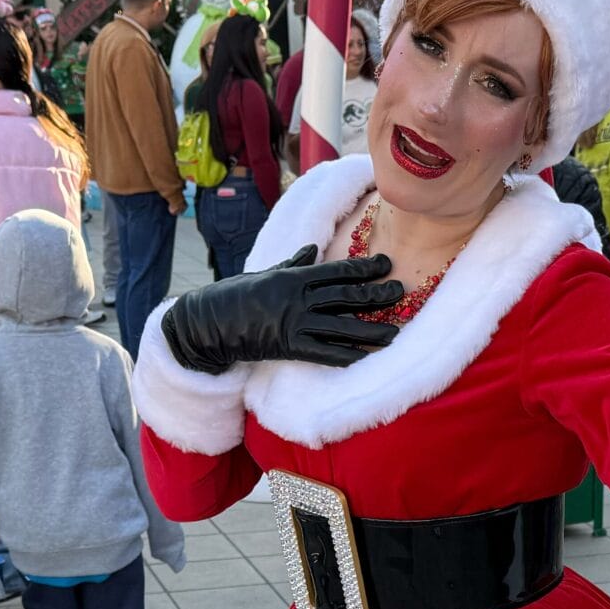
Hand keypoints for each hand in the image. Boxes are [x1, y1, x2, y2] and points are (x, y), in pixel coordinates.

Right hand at [158, 245, 405, 373]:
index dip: (365, 268)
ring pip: (342, 325)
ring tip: (395, 332)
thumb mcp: (265, 273)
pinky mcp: (289, 346)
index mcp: (294, 277)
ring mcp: (295, 322)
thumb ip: (292, 264)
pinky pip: (325, 352)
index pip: (338, 270)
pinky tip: (366, 358)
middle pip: (346, 296)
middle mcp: (299, 298)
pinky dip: (347, 355)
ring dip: (371, 329)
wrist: (208, 322)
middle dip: (376, 295)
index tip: (386, 265)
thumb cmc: (234, 295)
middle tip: (402, 293)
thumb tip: (312, 250)